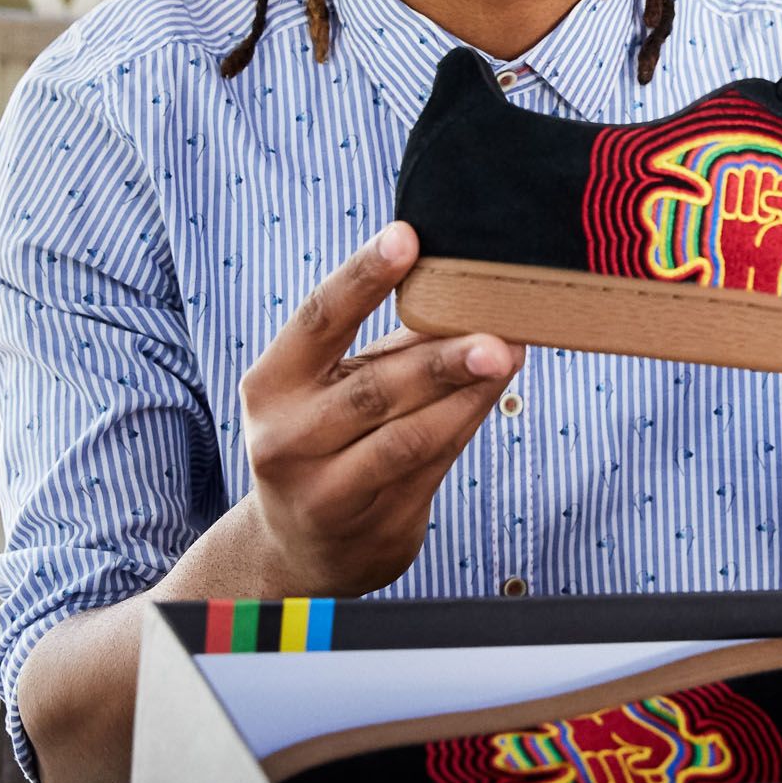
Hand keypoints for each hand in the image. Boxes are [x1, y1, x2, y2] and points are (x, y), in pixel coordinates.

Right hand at [235, 221, 521, 596]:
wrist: (304, 546)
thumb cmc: (329, 437)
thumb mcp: (332, 386)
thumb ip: (388, 345)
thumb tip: (467, 291)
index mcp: (272, 384)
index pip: (318, 319)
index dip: (362, 276)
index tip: (406, 237)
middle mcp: (287, 438)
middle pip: (373, 387)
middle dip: (440, 357)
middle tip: (496, 332)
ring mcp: (324, 489)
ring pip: (407, 434)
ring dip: (465, 394)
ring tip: (509, 356)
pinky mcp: (369, 523)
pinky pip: (429, 466)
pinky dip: (465, 424)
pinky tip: (494, 394)